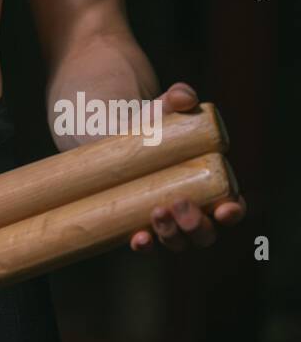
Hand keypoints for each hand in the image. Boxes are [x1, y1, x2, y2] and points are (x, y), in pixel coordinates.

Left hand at [129, 82, 246, 252]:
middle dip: (196, 226)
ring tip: (156, 212)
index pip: (231, 206)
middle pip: (204, 232)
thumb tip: (184, 98)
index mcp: (209, 184)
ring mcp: (165, 221)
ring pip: (178, 242)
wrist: (109, 132)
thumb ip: (178, 96)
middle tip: (179, 204)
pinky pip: (145, 244)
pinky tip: (139, 238)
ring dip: (172, 235)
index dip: (232, 212)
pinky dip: (144, 245)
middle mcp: (191, 209)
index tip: (224, 207)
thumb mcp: (164, 107)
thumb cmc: (150, 122)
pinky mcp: (137, 223)